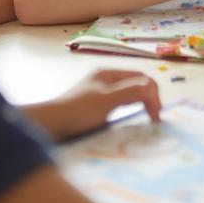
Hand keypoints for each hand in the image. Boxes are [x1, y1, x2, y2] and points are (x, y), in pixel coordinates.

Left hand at [26, 69, 162, 140]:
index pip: (142, 79)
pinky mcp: (95, 111)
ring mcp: (100, 97)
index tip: (156, 116)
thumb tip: (154, 91)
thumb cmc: (76, 112)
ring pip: (129, 99)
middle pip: (137, 87)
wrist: (47, 128)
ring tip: (145, 123)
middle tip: (154, 120)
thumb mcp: (107, 100)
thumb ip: (132, 92)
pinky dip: (129, 115)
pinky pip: (119, 110)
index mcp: (109, 74)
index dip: (153, 94)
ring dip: (140, 108)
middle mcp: (106, 82)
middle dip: (149, 100)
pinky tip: (127, 126)